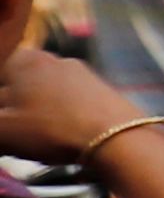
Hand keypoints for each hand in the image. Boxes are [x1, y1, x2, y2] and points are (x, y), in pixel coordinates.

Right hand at [0, 41, 149, 168]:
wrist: (119, 138)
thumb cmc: (50, 129)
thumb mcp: (1, 129)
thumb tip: (3, 118)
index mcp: (21, 59)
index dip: (2, 109)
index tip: (8, 127)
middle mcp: (50, 58)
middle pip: (13, 86)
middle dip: (8, 111)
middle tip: (15, 135)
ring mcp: (78, 72)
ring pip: (38, 95)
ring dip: (29, 116)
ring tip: (32, 139)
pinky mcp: (99, 90)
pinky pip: (63, 103)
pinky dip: (54, 118)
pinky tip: (57, 136)